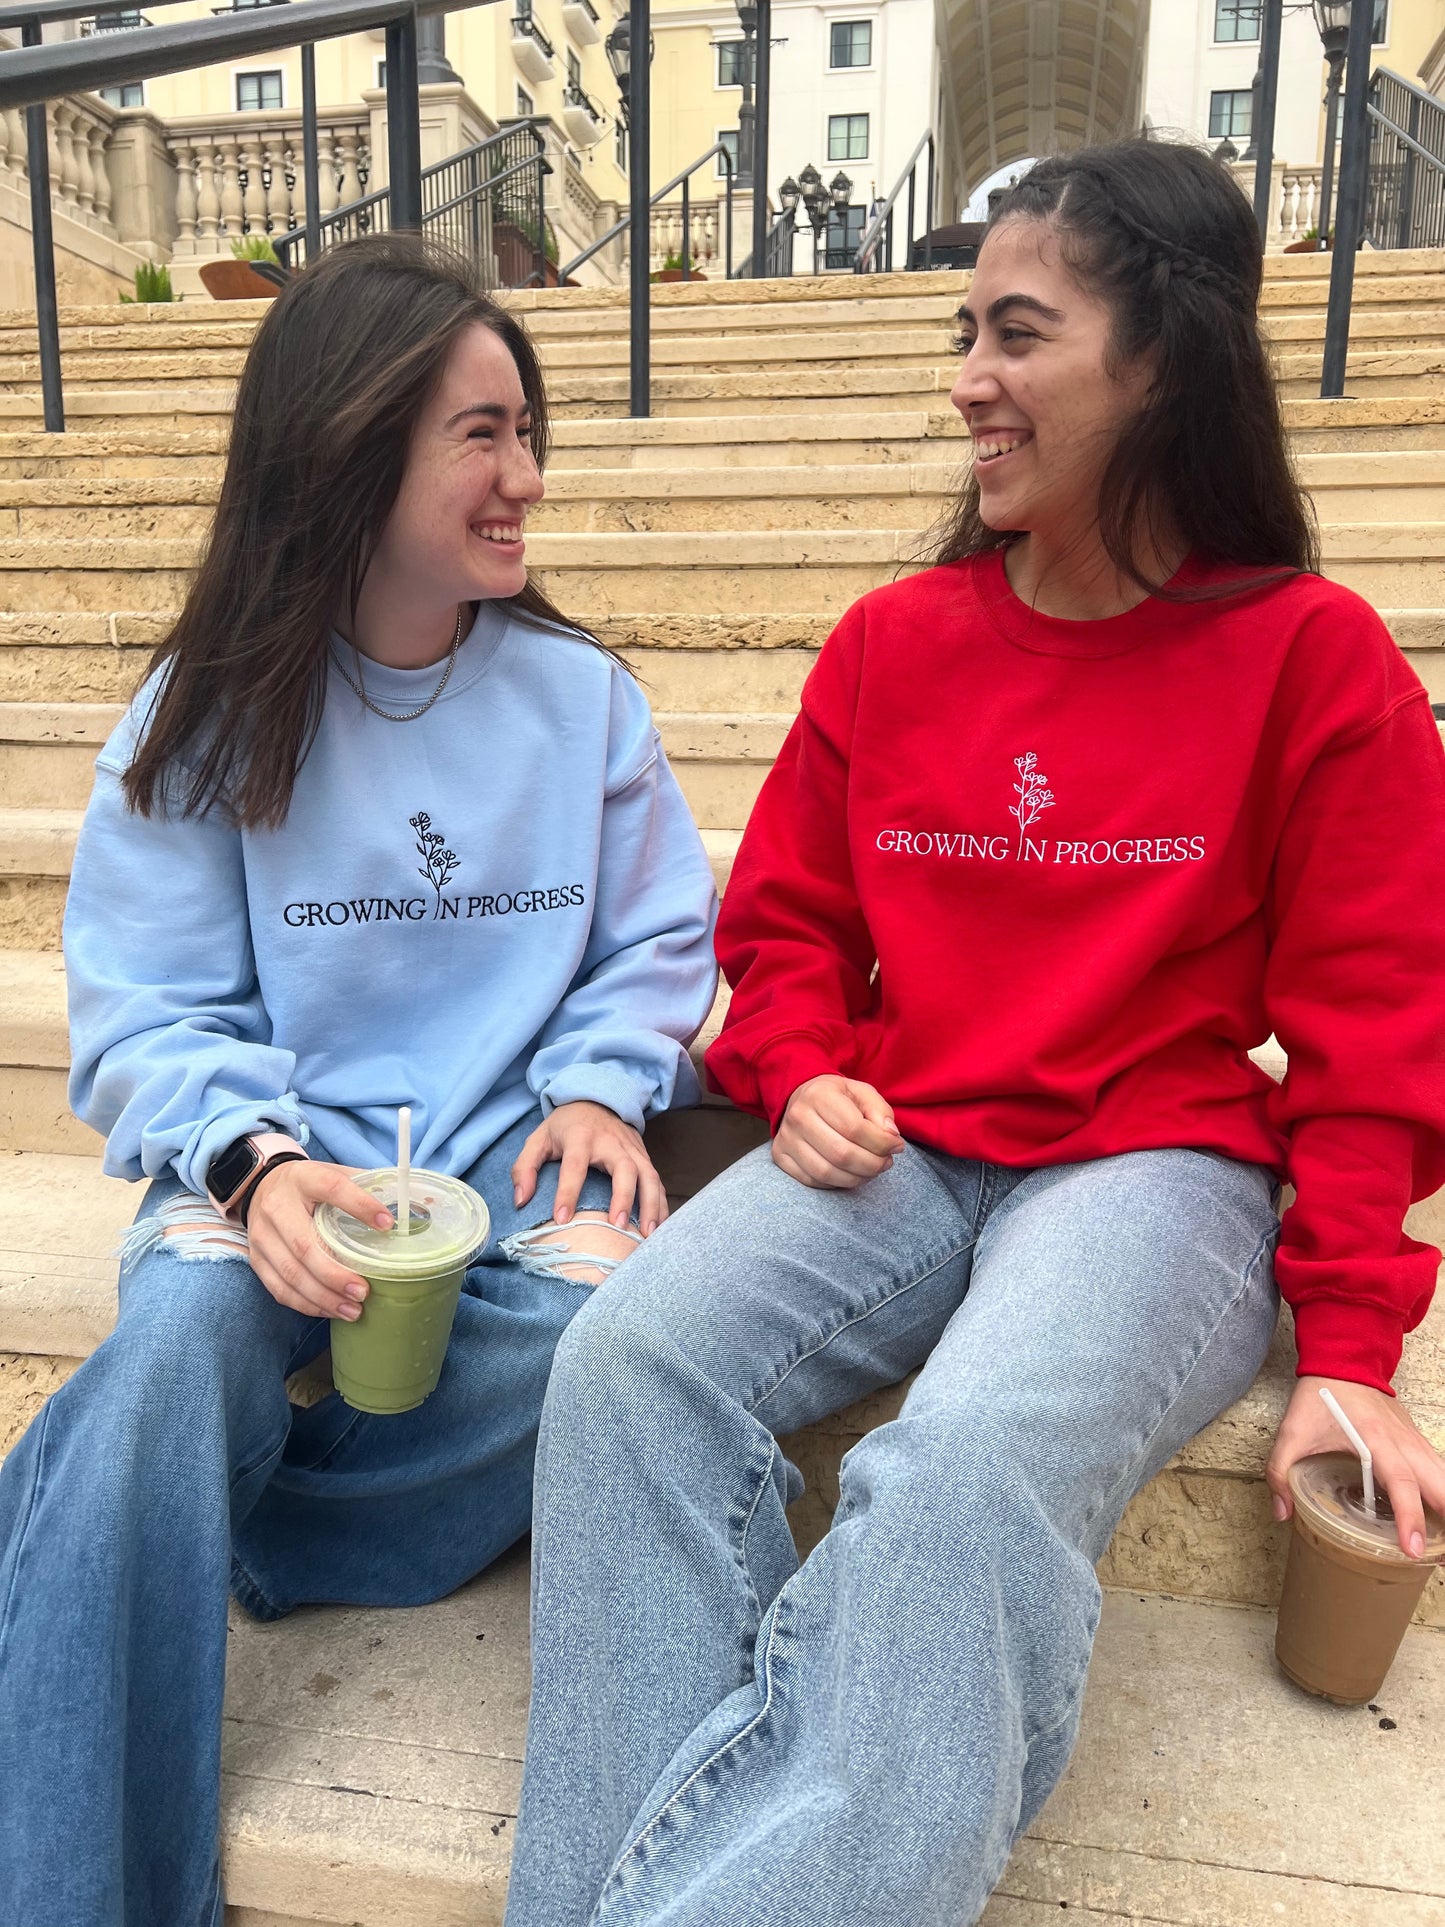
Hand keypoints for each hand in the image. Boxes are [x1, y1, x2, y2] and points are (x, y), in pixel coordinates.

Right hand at [245, 1159, 391, 1321]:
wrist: (262, 1186)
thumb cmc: (309, 1186)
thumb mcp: (334, 1173)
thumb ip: (367, 1186)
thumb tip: (413, 1206)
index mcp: (304, 1179)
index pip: (332, 1189)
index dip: (360, 1206)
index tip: (387, 1225)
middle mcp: (277, 1206)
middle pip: (305, 1246)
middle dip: (336, 1275)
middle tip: (364, 1292)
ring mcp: (262, 1235)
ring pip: (290, 1273)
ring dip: (323, 1297)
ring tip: (352, 1310)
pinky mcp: (256, 1258)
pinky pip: (279, 1288)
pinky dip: (306, 1304)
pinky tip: (329, 1310)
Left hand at [512, 1100, 667, 1236]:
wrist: (597, 1100)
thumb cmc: (565, 1127)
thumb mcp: (538, 1140)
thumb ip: (525, 1168)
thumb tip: (521, 1200)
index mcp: (580, 1137)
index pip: (575, 1165)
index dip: (567, 1192)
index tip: (562, 1219)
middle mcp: (611, 1142)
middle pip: (624, 1168)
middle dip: (623, 1197)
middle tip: (618, 1225)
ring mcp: (632, 1149)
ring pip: (649, 1175)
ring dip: (651, 1205)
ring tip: (647, 1234)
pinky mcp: (645, 1157)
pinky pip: (658, 1181)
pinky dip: (662, 1204)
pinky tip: (659, 1227)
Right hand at [773, 1075, 905, 1189]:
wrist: (800, 1096)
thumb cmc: (837, 1097)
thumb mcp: (862, 1093)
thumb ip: (881, 1112)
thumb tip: (891, 1137)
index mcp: (820, 1095)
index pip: (855, 1129)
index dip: (882, 1144)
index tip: (896, 1146)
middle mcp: (798, 1117)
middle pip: (842, 1154)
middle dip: (872, 1164)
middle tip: (886, 1162)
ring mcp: (786, 1139)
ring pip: (827, 1172)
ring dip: (857, 1178)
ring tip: (872, 1170)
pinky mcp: (780, 1157)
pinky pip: (813, 1181)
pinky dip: (837, 1183)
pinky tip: (850, 1173)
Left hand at [1267, 1374, 1444, 1558]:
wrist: (1343, 1361)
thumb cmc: (1320, 1397)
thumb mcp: (1291, 1432)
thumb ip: (1280, 1471)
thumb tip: (1283, 1512)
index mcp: (1375, 1440)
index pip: (1402, 1482)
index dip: (1410, 1517)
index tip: (1412, 1548)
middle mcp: (1403, 1442)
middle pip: (1440, 1484)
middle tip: (1441, 1557)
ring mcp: (1414, 1440)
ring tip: (1443, 1547)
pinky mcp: (1416, 1440)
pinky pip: (1439, 1469)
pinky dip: (1443, 1492)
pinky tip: (1439, 1514)